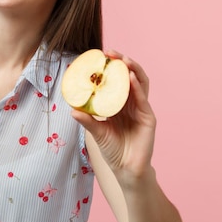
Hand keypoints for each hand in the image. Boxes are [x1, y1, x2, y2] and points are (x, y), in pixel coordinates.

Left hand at [71, 50, 156, 181]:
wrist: (126, 169)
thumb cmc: (112, 150)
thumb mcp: (96, 132)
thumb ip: (87, 120)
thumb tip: (72, 109)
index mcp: (119, 103)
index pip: (115, 80)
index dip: (109, 68)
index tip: (98, 56)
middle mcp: (131, 103)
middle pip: (128, 77)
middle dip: (121, 62)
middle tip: (110, 52)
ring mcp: (141, 109)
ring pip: (140, 83)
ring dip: (133, 69)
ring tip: (123, 60)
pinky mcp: (148, 118)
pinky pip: (143, 99)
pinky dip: (137, 87)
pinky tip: (131, 78)